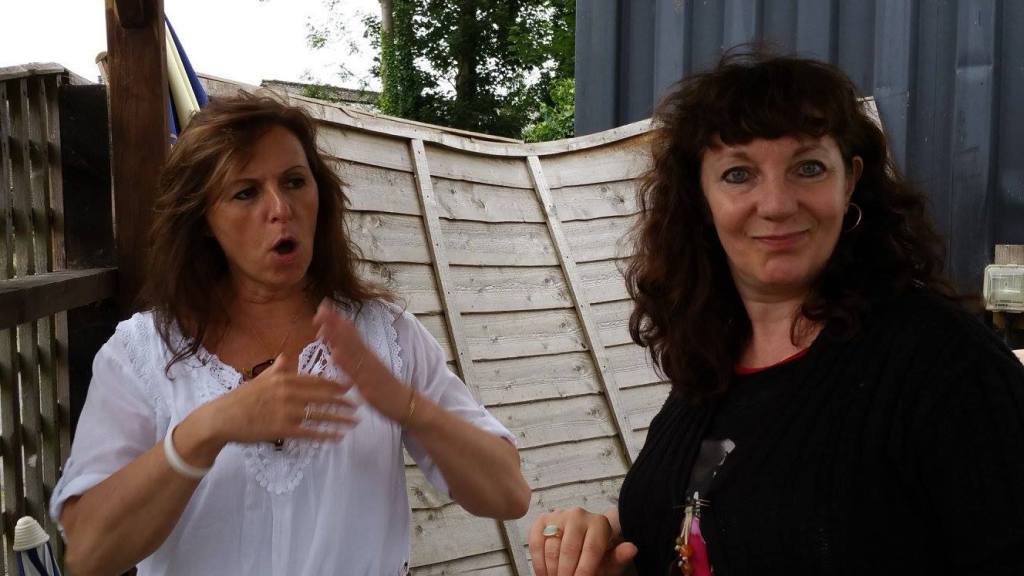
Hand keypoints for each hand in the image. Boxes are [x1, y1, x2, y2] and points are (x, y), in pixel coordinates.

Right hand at [204, 350, 356, 445]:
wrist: (221, 419)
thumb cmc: (241, 399)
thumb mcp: (260, 379)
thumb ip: (277, 369)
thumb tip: (287, 357)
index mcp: (284, 379)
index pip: (316, 380)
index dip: (335, 384)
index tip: (350, 385)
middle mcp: (288, 393)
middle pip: (323, 396)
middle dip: (343, 401)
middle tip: (359, 404)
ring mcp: (286, 411)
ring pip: (320, 415)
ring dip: (340, 419)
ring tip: (354, 422)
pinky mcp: (282, 430)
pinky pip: (310, 433)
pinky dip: (326, 435)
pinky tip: (338, 437)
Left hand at [313, 302, 411, 421]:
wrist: (404, 403)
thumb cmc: (383, 386)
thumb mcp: (368, 367)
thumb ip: (354, 358)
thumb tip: (335, 348)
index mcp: (366, 352)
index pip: (350, 331)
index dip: (337, 319)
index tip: (323, 306)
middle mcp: (367, 357)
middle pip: (349, 336)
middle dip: (334, 323)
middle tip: (320, 308)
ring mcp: (368, 370)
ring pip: (351, 351)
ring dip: (337, 338)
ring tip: (324, 325)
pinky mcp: (369, 385)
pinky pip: (356, 373)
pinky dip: (346, 363)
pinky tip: (336, 355)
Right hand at [528, 507, 637, 575]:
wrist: (582, 541)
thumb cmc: (597, 556)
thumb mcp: (609, 561)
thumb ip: (618, 557)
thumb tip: (632, 548)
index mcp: (599, 523)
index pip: (591, 550)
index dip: (584, 571)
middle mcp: (578, 514)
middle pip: (569, 550)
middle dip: (566, 573)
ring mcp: (558, 515)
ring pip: (551, 548)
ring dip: (552, 571)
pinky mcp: (542, 520)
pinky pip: (536, 543)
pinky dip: (539, 563)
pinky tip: (544, 574)